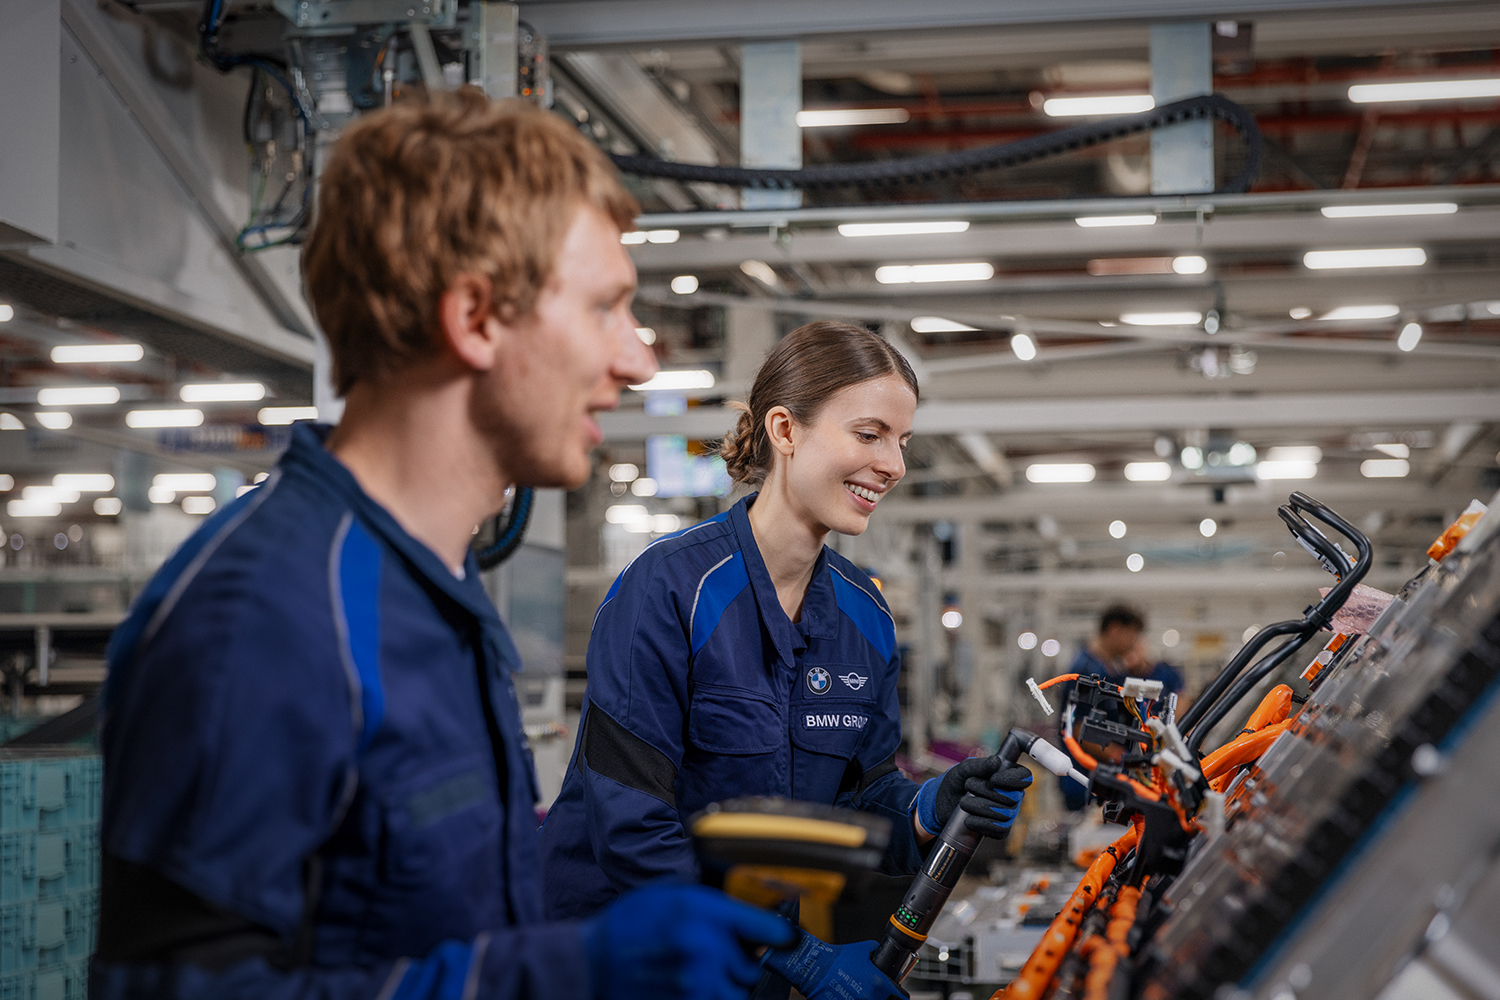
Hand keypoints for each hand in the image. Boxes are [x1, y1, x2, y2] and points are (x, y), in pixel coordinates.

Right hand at [582, 884, 796, 999]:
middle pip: (753, 967)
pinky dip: (714, 996)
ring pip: (738, 993)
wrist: (592, 961)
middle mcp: (705, 948)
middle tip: (728, 957)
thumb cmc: (630, 923)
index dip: (783, 935)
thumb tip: (747, 914)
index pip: (767, 927)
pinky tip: (699, 985)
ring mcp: (696, 983)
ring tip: (714, 974)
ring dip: (731, 986)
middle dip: (744, 963)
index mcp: (704, 912)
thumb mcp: (672, 894)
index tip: (787, 939)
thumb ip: (711, 903)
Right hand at [761, 931, 905, 999]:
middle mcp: (870, 998)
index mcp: (878, 984)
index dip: (899, 996)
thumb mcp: (865, 949)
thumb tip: (886, 958)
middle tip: (881, 995)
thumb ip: (879, 955)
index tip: (897, 995)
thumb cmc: (837, 959)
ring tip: (863, 993)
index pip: (901, 999)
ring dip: (871, 999)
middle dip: (886, 999)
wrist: (816, 969)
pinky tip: (852, 996)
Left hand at [913, 755, 1032, 838]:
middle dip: (986, 792)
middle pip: (1012, 797)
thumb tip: (996, 761)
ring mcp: (1008, 813)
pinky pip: (1000, 830)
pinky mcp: (1000, 829)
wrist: (943, 804)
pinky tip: (968, 819)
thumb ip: (980, 765)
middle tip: (968, 785)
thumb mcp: (963, 769)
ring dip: (980, 807)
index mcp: (1008, 776)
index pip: (1025, 777)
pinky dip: (982, 824)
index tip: (993, 779)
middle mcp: (1012, 795)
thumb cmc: (956, 782)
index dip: (1013, 779)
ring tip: (963, 802)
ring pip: (1005, 814)